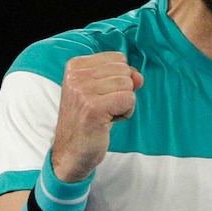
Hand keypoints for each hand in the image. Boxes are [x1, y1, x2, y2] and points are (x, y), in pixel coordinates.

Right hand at [51, 52, 144, 181]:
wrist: (72, 152)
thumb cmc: (89, 120)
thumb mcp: (104, 92)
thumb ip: (122, 78)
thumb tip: (139, 76)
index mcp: (75, 66)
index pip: (118, 58)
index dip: (118, 79)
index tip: (100, 96)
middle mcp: (76, 75)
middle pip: (124, 71)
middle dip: (122, 92)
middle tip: (102, 108)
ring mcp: (82, 91)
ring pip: (128, 85)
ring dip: (123, 104)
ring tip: (104, 115)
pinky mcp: (93, 108)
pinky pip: (129, 100)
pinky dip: (125, 113)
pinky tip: (108, 122)